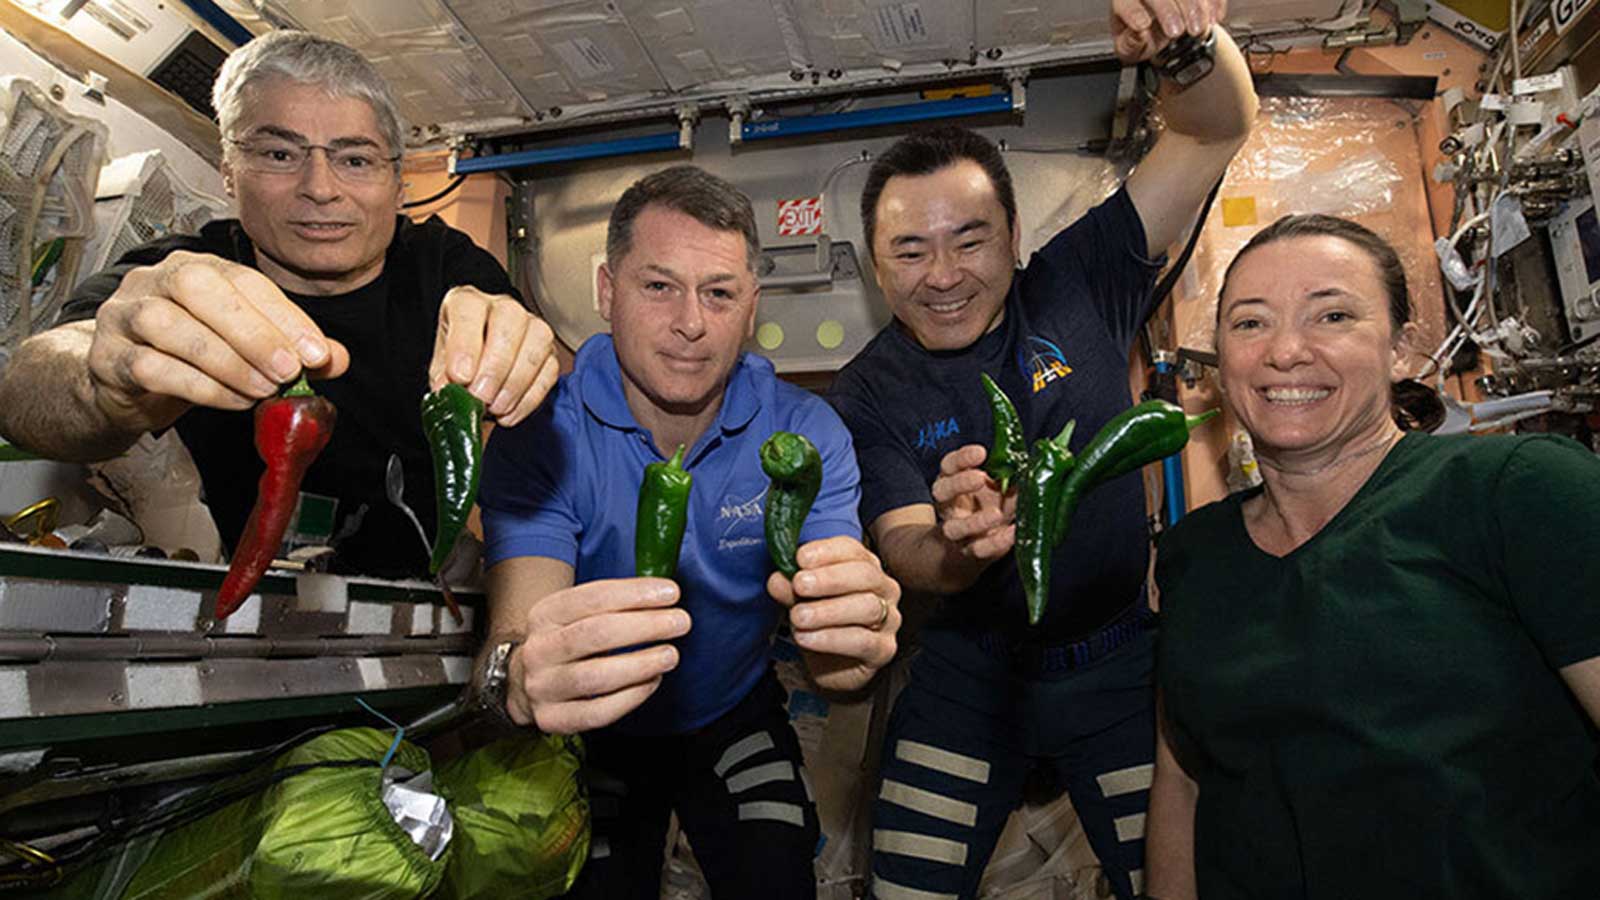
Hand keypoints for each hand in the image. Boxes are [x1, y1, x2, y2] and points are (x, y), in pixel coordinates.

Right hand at [86, 251, 348, 432]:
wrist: (124, 386)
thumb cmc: (188, 357)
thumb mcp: (244, 348)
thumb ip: (290, 348)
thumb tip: (336, 358)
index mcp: (195, 267)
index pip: (243, 279)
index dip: (284, 315)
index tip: (317, 352)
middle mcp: (154, 280)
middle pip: (198, 288)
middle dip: (251, 331)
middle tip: (289, 370)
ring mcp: (123, 316)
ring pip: (167, 325)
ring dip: (225, 360)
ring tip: (263, 389)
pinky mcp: (107, 358)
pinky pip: (150, 367)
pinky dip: (200, 387)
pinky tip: (233, 401)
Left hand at [428, 285, 558, 426]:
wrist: (476, 378)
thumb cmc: (459, 367)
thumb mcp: (441, 372)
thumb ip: (445, 381)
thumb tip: (453, 397)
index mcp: (466, 302)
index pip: (468, 308)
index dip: (465, 343)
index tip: (460, 377)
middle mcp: (502, 307)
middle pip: (510, 319)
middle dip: (495, 365)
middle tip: (481, 397)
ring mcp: (531, 326)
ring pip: (538, 340)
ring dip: (516, 381)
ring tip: (496, 408)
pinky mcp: (549, 351)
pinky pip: (550, 369)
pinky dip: (530, 397)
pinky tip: (510, 413)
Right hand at [505, 577, 689, 732]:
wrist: (523, 682)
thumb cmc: (566, 642)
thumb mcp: (574, 614)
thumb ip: (613, 604)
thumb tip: (666, 594)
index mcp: (545, 614)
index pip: (592, 598)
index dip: (634, 593)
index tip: (671, 592)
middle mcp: (539, 649)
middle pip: (595, 634)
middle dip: (645, 626)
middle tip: (680, 622)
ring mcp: (543, 687)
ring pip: (596, 676)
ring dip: (640, 664)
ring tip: (670, 655)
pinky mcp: (553, 719)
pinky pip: (597, 712)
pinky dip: (631, 697)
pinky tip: (652, 681)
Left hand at [768, 536, 899, 692]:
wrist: (830, 667)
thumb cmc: (821, 624)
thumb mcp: (801, 601)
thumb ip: (791, 588)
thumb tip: (778, 579)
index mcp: (865, 567)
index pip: (852, 550)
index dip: (826, 551)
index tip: (800, 558)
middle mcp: (883, 589)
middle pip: (865, 574)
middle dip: (829, 578)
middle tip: (800, 585)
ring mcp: (889, 619)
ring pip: (866, 607)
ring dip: (827, 611)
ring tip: (799, 617)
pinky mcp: (884, 649)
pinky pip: (863, 641)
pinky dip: (831, 638)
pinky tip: (807, 638)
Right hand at [932, 444, 1017, 563]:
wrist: (978, 543)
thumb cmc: (988, 507)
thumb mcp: (998, 490)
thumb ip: (1011, 480)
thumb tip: (1035, 468)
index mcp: (952, 482)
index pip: (949, 466)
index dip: (962, 458)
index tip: (981, 453)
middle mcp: (949, 505)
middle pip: (942, 491)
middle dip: (959, 483)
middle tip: (980, 478)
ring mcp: (956, 530)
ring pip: (954, 528)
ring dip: (975, 522)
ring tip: (996, 515)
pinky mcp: (969, 551)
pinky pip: (978, 549)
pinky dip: (996, 542)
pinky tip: (1012, 533)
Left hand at [1111, 0, 1224, 63]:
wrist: (1163, 32)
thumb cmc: (1142, 39)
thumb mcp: (1130, 49)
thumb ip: (1130, 44)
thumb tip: (1137, 34)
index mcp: (1124, 0)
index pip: (1127, 2)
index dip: (1134, 13)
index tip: (1143, 26)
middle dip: (1168, 11)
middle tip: (1176, 33)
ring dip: (1195, 7)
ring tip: (1198, 30)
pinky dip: (1214, 2)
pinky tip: (1214, 18)